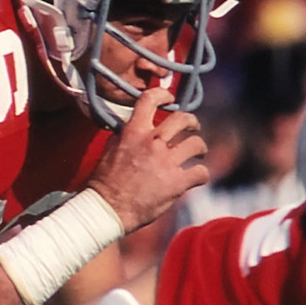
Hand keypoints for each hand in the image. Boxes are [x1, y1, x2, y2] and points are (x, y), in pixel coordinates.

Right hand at [88, 89, 208, 233]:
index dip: (162, 95)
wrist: (108, 209)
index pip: (150, 100)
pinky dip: (201, 174)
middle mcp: (152, 143)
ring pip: (196, 144)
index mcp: (133, 132)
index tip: (169, 99)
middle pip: (182, 119)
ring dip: (200, 147)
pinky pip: (200, 172)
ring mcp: (166, 162)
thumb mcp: (109, 150)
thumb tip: (129, 128)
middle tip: (193, 127)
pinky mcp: (176, 182)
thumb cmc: (104, 183)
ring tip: (198, 153)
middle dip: (192, 121)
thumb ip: (123, 136)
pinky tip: (196, 177)